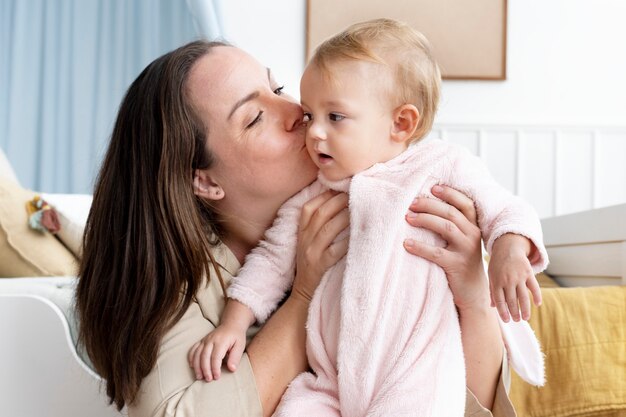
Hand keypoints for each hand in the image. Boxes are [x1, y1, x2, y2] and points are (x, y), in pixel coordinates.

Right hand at [188, 323, 246, 381]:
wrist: (231, 324)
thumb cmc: (236, 337)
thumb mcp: (240, 345)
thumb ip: (235, 357)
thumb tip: (231, 369)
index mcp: (221, 341)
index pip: (215, 357)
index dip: (215, 368)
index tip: (217, 377)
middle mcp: (211, 340)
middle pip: (204, 356)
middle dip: (205, 370)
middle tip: (208, 379)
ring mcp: (205, 340)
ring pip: (197, 354)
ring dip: (197, 366)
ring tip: (199, 377)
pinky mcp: (201, 341)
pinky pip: (193, 349)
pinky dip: (191, 358)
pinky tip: (192, 366)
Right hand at [291, 190, 348, 301]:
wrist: (302, 294)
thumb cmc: (311, 265)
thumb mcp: (308, 242)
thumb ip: (319, 225)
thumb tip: (340, 204)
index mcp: (301, 231)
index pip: (309, 207)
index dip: (325, 195)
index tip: (341, 187)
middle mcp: (304, 239)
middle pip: (320, 214)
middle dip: (338, 201)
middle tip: (356, 192)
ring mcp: (311, 253)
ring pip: (327, 229)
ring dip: (344, 217)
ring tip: (361, 208)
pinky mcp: (320, 266)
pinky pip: (335, 251)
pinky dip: (346, 241)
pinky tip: (358, 235)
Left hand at [403, 185, 487, 311]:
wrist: (473, 292)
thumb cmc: (461, 261)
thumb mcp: (462, 241)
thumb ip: (453, 225)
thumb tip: (426, 204)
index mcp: (474, 226)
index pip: (465, 204)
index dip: (450, 193)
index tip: (432, 187)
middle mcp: (473, 235)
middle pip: (451, 213)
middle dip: (430, 205)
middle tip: (411, 203)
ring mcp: (466, 250)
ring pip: (446, 228)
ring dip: (425, 220)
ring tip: (407, 218)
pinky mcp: (457, 266)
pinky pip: (436, 253)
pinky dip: (420, 247)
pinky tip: (406, 244)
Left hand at [489, 234, 541, 321]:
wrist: (508, 248)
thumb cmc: (497, 264)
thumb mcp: (491, 276)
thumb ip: (492, 291)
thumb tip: (493, 306)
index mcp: (496, 282)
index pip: (500, 300)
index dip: (503, 312)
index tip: (507, 320)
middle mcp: (507, 280)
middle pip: (512, 300)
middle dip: (514, 312)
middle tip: (517, 320)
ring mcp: (519, 277)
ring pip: (523, 296)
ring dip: (525, 309)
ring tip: (526, 318)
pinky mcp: (528, 273)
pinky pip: (534, 286)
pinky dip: (537, 296)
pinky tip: (537, 304)